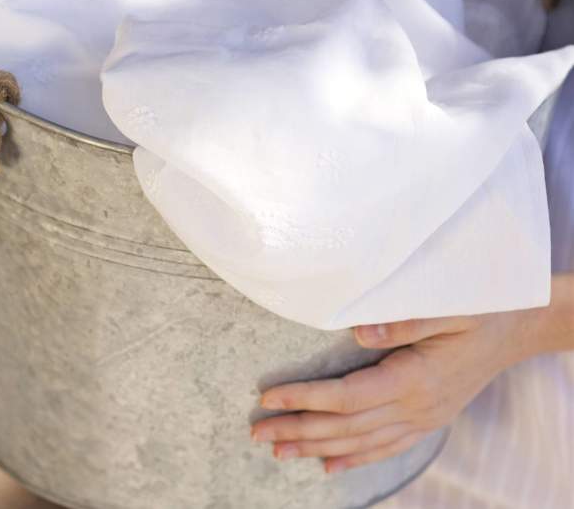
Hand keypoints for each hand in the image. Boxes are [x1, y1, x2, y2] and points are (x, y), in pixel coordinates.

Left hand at [250, 308, 539, 473]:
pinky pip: (386, 447)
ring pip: (361, 442)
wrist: (518, 330)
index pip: (346, 396)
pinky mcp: (428, 420)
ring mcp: (423, 418)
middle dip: (298, 429)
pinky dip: (355, 458)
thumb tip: (356, 328)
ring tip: (279, 451)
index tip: (269, 398)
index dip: (305, 398)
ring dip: (317, 447)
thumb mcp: (446, 309)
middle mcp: (415, 407)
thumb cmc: (479, 312)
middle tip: (256, 432)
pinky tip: (329, 466)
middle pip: (346, 426)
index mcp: (413, 378)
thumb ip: (401, 320)